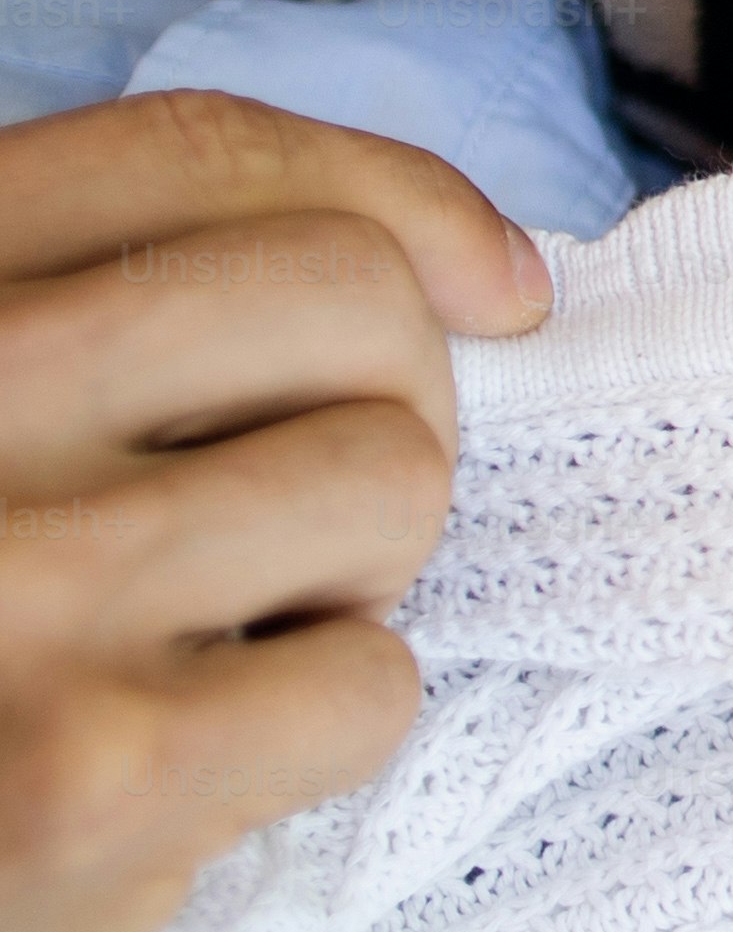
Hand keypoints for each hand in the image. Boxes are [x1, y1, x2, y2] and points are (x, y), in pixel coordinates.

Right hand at [0, 93, 547, 931]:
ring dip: (349, 576)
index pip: (190, 156)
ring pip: (389, 477)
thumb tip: (486, 274)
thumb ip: (124, 310)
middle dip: (385, 404)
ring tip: (216, 641)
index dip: (390, 201)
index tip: (487, 286)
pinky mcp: (85, 774)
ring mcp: (11, 587)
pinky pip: (368, 683)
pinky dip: (318, 735)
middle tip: (296, 519)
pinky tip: (193, 766)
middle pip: (341, 295)